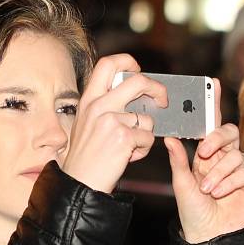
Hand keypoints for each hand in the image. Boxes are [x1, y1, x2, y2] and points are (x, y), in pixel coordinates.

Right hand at [63, 54, 166, 192]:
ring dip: (145, 135)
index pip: (108, 64)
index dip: (128, 62)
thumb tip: (138, 97)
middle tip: (163, 100)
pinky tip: (128, 157)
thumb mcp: (88, 123)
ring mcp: (111, 120)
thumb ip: (106, 106)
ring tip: (130, 148)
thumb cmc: (87, 157)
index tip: (138, 70)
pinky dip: (143, 150)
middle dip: (157, 89)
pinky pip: (148, 138)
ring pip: (148, 118)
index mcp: (89, 99)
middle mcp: (99, 105)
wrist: (80, 182)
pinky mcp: (124, 137)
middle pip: (138, 81)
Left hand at [165, 79, 243, 242]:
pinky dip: (230, 181)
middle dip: (217, 137)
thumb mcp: (181, 185)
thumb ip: (179, 162)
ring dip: (218, 171)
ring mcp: (242, 171)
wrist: (209, 239)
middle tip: (204, 151)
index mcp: (207, 156)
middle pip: (230, 132)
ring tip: (207, 188)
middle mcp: (226, 159)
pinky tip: (219, 192)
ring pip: (235, 154)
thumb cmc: (193, 214)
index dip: (214, 104)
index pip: (211, 125)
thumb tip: (170, 137)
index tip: (212, 83)